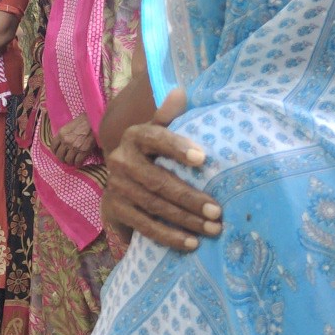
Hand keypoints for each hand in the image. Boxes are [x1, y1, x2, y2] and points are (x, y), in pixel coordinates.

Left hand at [53, 115, 95, 164]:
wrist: (94, 121)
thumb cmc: (83, 121)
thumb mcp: (69, 125)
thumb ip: (64, 134)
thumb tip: (62, 143)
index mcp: (61, 134)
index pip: (53, 147)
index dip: (55, 152)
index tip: (58, 153)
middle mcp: (66, 141)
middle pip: (59, 155)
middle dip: (62, 159)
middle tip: (65, 159)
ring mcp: (74, 147)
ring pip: (68, 160)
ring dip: (70, 162)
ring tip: (72, 162)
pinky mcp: (83, 151)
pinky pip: (77, 161)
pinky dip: (78, 163)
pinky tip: (79, 163)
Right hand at [101, 87, 221, 250]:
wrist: (118, 185)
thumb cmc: (151, 155)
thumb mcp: (158, 132)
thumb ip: (169, 115)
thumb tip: (179, 91)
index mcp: (135, 136)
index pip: (155, 137)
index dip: (177, 147)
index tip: (202, 158)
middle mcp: (120, 159)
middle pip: (157, 180)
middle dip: (190, 197)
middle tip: (218, 211)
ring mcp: (116, 186)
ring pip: (153, 204)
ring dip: (185, 219)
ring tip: (213, 228)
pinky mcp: (116, 209)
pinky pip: (144, 225)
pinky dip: (168, 235)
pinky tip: (191, 243)